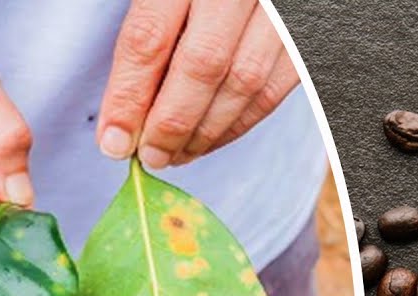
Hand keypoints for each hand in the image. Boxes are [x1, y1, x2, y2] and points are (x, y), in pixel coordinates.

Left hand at [97, 0, 300, 167]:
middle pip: (201, 66)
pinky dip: (240, 124)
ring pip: (243, 85)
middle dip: (170, 124)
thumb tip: (122, 113)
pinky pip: (273, 91)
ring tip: (176, 155)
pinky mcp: (304, 38)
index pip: (150, 38)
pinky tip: (212, 139)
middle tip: (149, 157)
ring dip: (205, 132)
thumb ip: (146, 31)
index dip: (129, 96)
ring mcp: (278, 14)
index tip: (113, 141)